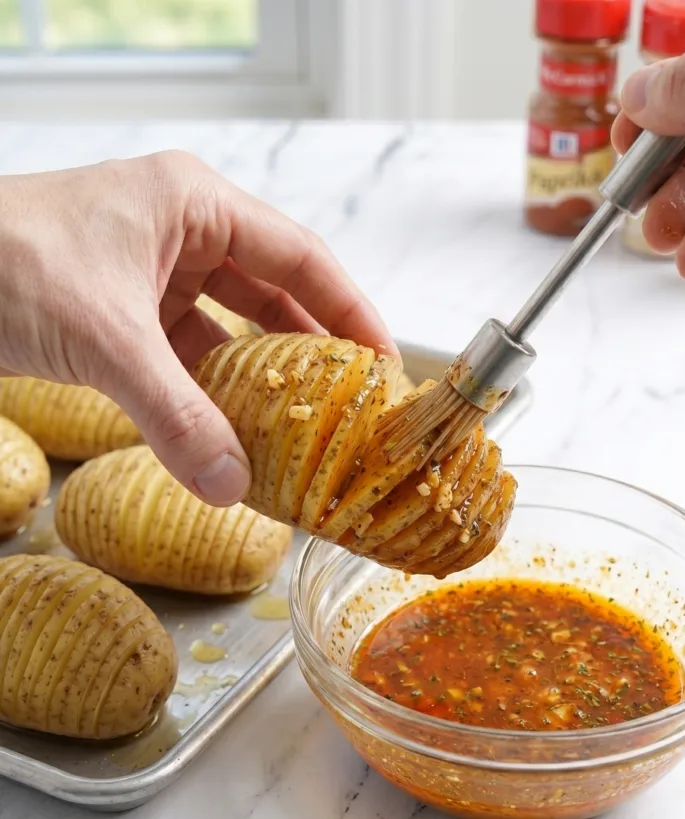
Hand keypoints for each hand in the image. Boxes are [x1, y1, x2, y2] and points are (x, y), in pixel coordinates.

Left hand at [0, 151, 395, 504]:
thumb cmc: (4, 262)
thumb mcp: (105, 339)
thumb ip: (174, 415)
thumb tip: (233, 488)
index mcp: (194, 204)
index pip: (300, 258)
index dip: (351, 310)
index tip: (386, 364)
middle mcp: (182, 233)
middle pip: (274, 295)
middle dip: (314, 352)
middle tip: (355, 408)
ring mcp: (153, 275)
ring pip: (232, 330)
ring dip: (263, 380)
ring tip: (308, 432)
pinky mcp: (126, 315)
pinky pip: (189, 357)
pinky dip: (213, 395)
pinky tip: (237, 434)